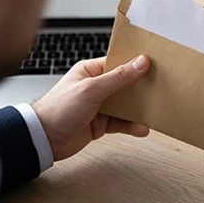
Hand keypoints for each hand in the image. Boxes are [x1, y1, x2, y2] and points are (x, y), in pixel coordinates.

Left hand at [32, 56, 150, 160]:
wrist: (43, 139)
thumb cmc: (58, 109)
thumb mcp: (91, 89)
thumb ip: (118, 77)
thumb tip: (140, 63)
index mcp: (91, 70)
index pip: (118, 63)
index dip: (135, 64)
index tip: (154, 64)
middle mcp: (96, 86)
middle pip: (126, 84)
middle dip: (141, 88)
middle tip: (160, 87)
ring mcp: (100, 105)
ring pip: (126, 105)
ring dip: (139, 109)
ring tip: (153, 110)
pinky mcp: (102, 123)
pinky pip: (122, 122)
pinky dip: (132, 125)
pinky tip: (142, 128)